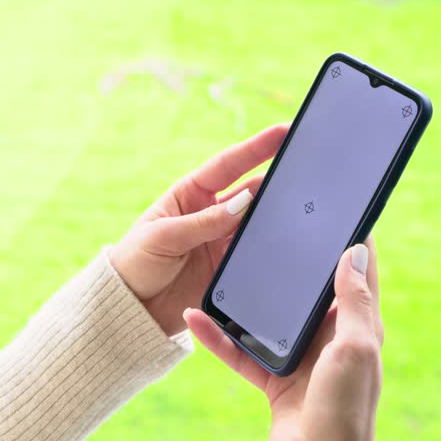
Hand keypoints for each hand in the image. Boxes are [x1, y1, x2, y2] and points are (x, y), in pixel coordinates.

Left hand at [108, 124, 288, 336]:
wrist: (132, 308)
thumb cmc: (137, 262)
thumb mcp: (164, 236)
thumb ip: (204, 222)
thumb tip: (244, 203)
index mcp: (191, 194)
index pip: (229, 165)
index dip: (257, 147)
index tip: (284, 132)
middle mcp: (212, 214)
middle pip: (252, 192)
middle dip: (278, 181)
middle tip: (308, 171)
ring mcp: (223, 241)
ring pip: (259, 223)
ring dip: (279, 217)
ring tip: (306, 208)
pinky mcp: (229, 269)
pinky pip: (256, 255)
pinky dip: (272, 250)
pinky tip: (290, 245)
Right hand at [182, 239, 384, 440]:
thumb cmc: (346, 407)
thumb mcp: (355, 347)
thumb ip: (353, 300)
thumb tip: (356, 251)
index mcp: (359, 327)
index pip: (357, 273)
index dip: (346, 241)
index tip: (329, 210)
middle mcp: (330, 338)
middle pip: (304, 291)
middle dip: (286, 262)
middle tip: (264, 227)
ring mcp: (299, 357)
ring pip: (266, 316)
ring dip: (242, 297)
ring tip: (221, 266)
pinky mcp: (272, 378)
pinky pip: (239, 350)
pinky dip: (218, 337)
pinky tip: (195, 318)